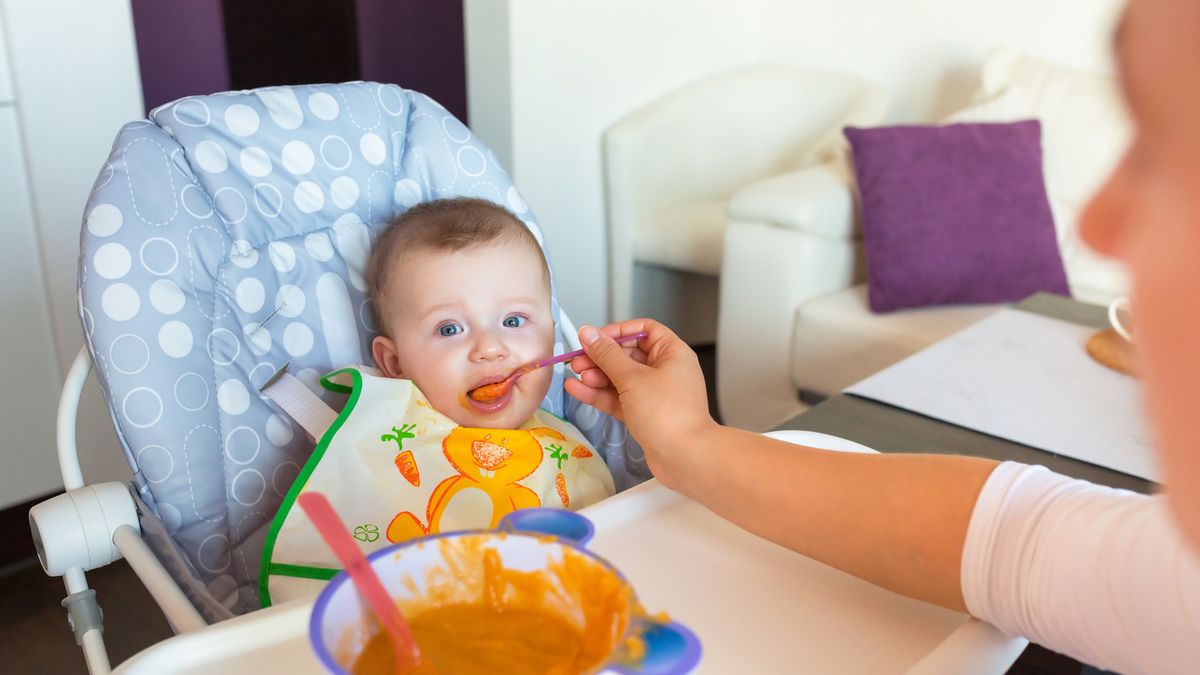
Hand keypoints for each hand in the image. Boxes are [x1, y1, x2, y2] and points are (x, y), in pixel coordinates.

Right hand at [563, 319, 714, 485]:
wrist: (684, 457)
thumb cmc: (668, 414)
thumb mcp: (632, 378)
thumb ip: (607, 355)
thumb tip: (589, 334)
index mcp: (672, 353)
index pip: (644, 331)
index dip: (618, 331)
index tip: (595, 338)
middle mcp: (665, 371)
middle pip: (628, 355)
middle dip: (601, 357)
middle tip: (578, 360)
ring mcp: (654, 394)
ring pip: (620, 378)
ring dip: (597, 376)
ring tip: (576, 376)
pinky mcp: (644, 414)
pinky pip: (618, 398)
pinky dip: (599, 394)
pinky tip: (577, 389)